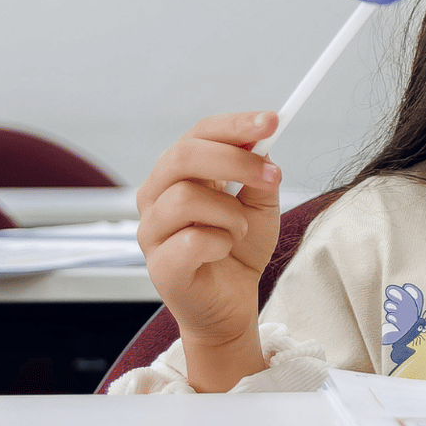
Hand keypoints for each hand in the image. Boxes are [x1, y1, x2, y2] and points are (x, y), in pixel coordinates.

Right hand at [137, 111, 282, 391]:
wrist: (234, 304)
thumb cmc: (239, 250)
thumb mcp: (259, 204)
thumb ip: (258, 172)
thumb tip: (264, 139)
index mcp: (178, 175)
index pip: (199, 134)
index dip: (236, 125)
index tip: (273, 121)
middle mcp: (156, 197)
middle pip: (184, 156)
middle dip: (236, 160)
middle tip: (273, 175)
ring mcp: (152, 232)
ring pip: (185, 198)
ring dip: (230, 212)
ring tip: (240, 229)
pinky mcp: (160, 267)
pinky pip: (191, 241)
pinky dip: (220, 242)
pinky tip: (223, 251)